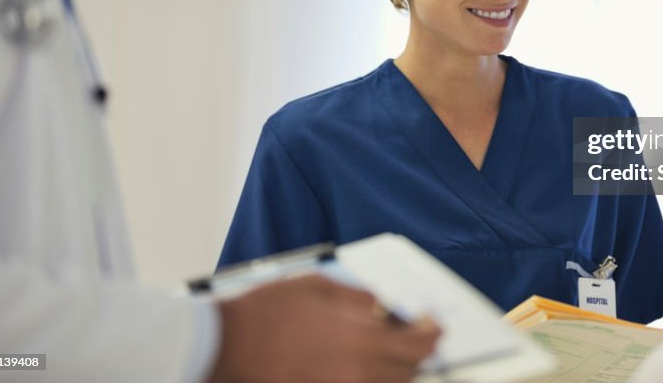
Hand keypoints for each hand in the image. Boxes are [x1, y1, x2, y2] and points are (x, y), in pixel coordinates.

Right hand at [208, 274, 439, 382]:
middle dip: (417, 354)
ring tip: (390, 351)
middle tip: (416, 337)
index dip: (432, 335)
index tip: (434, 327)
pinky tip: (362, 366)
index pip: (417, 345)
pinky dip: (370, 379)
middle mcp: (356, 372)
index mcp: (360, 340)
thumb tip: (381, 306)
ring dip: (396, 370)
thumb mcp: (319, 288)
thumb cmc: (268, 311)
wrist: (228, 344)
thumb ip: (357, 299)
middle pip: (407, 371)